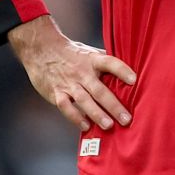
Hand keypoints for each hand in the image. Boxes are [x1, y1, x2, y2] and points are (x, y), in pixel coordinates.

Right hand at [8, 15, 136, 131]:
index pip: (110, 63)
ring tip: (109, 125)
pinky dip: (75, 117)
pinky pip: (66, 107)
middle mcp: (82, 72)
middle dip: (114, 106)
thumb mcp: (89, 52)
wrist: (41, 48)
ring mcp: (69, 83)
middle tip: (127, 119)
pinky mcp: (56, 93)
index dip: (122, 70)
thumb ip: (105, 61)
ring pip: (84, 101)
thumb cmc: (70, 52)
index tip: (134, 80)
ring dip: (97, 114)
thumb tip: (128, 68)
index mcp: (92, 60)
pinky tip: (86, 126)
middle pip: (100, 90)